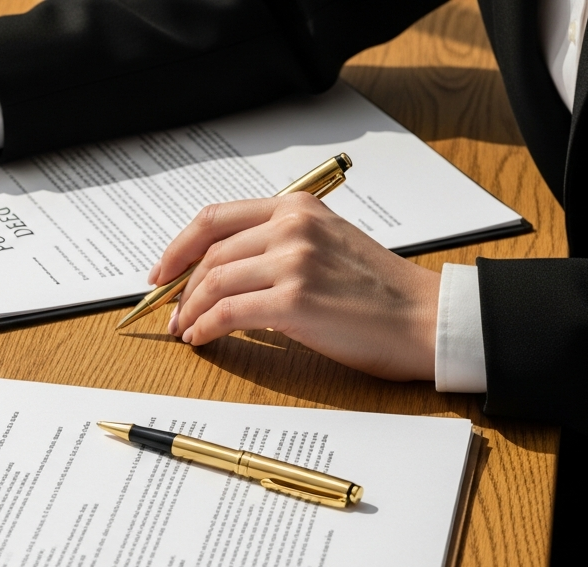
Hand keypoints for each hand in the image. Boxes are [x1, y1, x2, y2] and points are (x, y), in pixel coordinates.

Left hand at [151, 194, 440, 381]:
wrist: (425, 319)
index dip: (179, 247)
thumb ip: (279, 245)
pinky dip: (206, 327)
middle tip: (172, 310)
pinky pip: (227, 313)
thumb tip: (221, 271)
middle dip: (181, 286)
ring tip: (186, 329)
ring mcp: (293, 262)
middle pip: (210, 254)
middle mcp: (293, 227)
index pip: (215, 218)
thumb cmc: (379, 293)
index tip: (162, 271)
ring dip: (191, 311)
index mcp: (298, 207)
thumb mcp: (328, 244)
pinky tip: (202, 338)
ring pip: (214, 284)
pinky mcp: (294, 300)